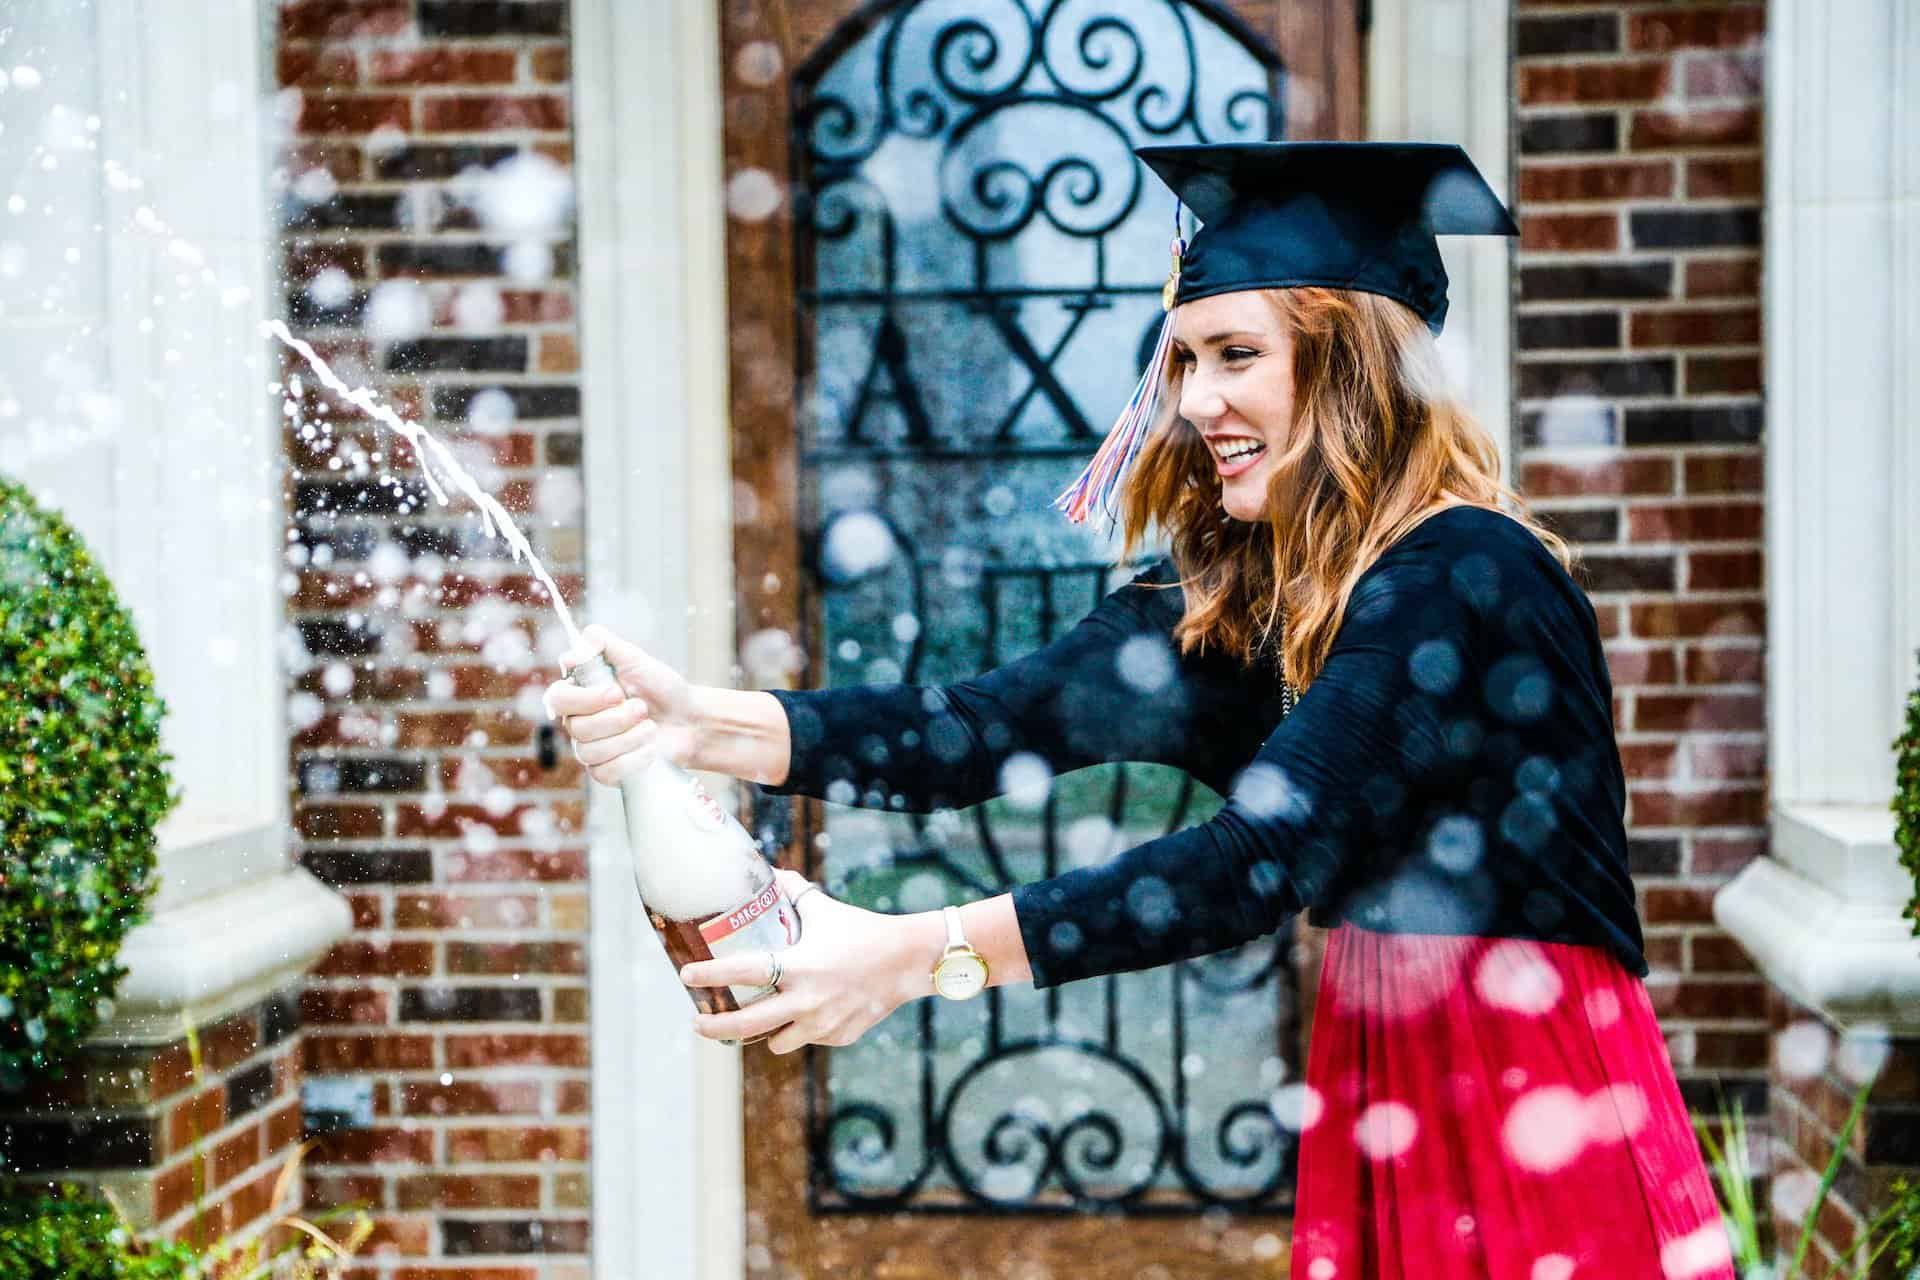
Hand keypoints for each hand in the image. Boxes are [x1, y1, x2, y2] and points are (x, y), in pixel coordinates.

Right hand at [545, 623, 697, 784]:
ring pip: (591, 752)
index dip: (584, 699)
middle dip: (616, 719)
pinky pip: (606, 772)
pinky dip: (634, 759)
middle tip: (642, 708)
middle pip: (576, 728)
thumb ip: (601, 644)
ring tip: (650, 727)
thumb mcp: (634, 658)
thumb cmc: (660, 687)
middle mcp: (579, 722)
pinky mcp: (606, 772)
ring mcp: (591, 750)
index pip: (557, 698)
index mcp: (580, 694)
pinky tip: (650, 749)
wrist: (688, 719)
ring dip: (629, 738)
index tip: (616, 693)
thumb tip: (571, 654)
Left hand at [681, 869, 939, 1053]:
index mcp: (799, 966)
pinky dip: (802, 1029)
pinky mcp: (839, 1036)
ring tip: (755, 1021)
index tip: (686, 974)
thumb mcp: (825, 910)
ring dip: (763, 1033)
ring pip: (775, 1042)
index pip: (743, 972)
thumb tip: (771, 873)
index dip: (710, 974)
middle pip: (747, 1026)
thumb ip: (794, 893)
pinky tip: (805, 1014)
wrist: (908, 961)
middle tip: (697, 1023)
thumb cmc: (864, 931)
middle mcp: (807, 1000)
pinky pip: (809, 1038)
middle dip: (716, 1027)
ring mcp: (823, 1023)